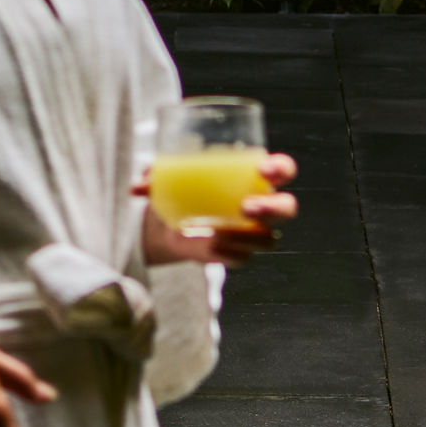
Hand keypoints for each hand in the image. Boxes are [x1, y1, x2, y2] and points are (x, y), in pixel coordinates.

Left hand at [140, 149, 296, 270]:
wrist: (166, 223)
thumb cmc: (179, 188)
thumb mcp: (167, 177)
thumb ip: (155, 176)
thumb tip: (139, 186)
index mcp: (252, 177)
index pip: (283, 170)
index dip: (280, 168)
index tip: (263, 169)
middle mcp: (261, 206)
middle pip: (286, 208)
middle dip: (272, 208)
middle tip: (245, 206)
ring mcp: (252, 233)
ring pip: (268, 239)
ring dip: (248, 236)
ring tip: (218, 231)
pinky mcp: (238, 253)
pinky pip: (242, 258)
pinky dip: (228, 253)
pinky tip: (210, 245)